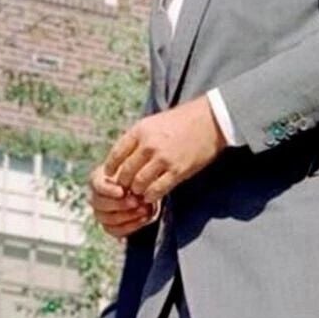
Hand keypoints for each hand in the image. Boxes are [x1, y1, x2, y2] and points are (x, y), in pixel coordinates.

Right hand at [89, 162, 157, 238]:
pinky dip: (131, 226)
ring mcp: (100, 214)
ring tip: (144, 210)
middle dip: (119, 204)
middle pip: (100, 204)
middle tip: (136, 202)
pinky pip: (116, 230)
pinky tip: (143, 219)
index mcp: (96, 180)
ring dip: (128, 215)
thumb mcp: (134, 173)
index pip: (98, 186)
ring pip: (107, 219)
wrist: (143, 191)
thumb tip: (132, 190)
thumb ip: (131, 178)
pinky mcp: (109, 227)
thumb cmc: (136, 177)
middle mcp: (94, 198)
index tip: (122, 191)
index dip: (109, 190)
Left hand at [104, 97, 226, 203]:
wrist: (208, 121)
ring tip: (138, 193)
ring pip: (139, 184)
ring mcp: (163, 159)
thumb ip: (137, 139)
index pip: (116, 154)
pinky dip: (150, 196)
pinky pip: (157, 190)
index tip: (110, 175)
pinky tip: (150, 196)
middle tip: (124, 189)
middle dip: (123, 184)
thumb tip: (121, 157)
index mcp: (140, 131)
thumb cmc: (180, 122)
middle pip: (125, 172)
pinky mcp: (177, 171)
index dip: (111, 167)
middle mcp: (149, 145)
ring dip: (136, 191)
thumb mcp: (153, 123)